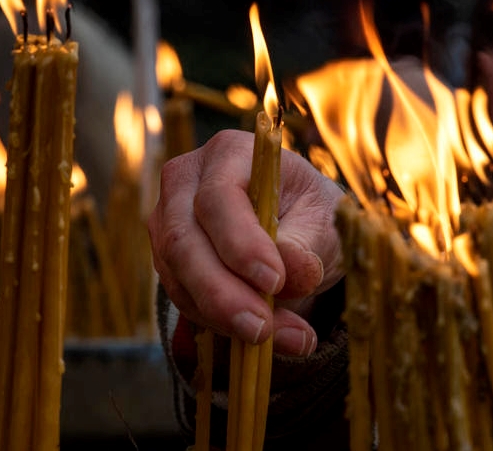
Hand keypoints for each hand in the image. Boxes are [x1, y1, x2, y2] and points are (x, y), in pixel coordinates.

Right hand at [148, 129, 344, 355]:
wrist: (297, 230)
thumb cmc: (311, 214)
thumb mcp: (323, 222)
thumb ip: (307, 243)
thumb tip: (292, 270)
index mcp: (228, 154)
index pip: (218, 197)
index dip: (240, 242)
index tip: (274, 281)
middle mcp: (186, 182)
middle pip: (184, 240)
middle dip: (222, 292)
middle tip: (261, 329)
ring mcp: (169, 220)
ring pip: (178, 275)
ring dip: (223, 315)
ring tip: (275, 338)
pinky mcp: (168, 259)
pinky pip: (183, 297)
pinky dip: (219, 323)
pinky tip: (262, 339)